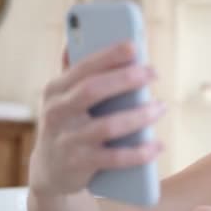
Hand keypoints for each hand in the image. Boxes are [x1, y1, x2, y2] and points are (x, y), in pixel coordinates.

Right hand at [28, 43, 164, 195]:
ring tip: (161, 107)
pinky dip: (140, 152)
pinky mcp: (79, 165)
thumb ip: (77, 72)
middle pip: (92, 90)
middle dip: (125, 79)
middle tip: (153, 73)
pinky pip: (114, 158)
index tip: (134, 46)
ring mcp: (67, 140)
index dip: (108, 55)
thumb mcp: (65, 98)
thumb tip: (83, 37)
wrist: (49, 173)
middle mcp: (57, 113)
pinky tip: (158, 145)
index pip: (83, 67)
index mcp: (56, 90)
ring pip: (108, 125)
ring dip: (140, 116)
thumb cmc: (68, 125)